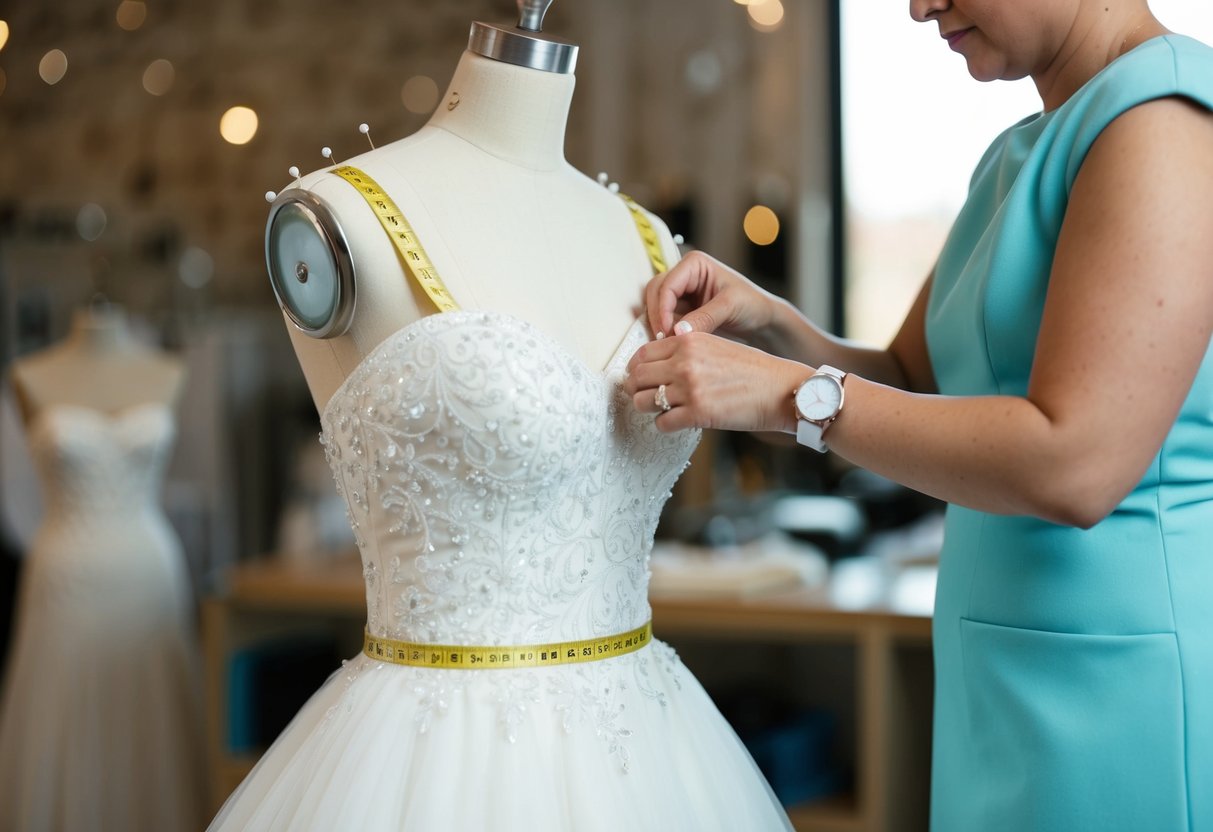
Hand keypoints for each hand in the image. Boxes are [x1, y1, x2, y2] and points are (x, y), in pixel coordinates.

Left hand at [625, 330, 810, 432]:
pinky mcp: (698, 413)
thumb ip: (687, 350)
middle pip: (637, 378)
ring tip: (664, 410)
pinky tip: (678, 421)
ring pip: (644, 401)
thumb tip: (657, 364)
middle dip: (638, 390)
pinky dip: (665, 425)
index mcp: (688, 341)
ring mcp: (690, 388)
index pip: (642, 354)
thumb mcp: (716, 346)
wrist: (780, 389)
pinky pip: (661, 423)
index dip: (637, 369)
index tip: (643, 379)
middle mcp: (685, 362)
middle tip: (648, 397)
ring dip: (649, 409)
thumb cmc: (752, 369)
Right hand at [644, 250, 779, 340]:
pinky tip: (673, 343)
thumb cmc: (752, 305)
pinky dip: (664, 331)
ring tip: (670, 343)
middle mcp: (683, 275)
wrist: (762, 320)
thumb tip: (677, 332)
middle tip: (664, 339)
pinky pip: (663, 319)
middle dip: (657, 316)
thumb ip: (704, 318)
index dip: (662, 307)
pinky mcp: (680, 310)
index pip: (667, 284)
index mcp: (694, 264)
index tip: (667, 330)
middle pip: (655, 293)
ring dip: (658, 324)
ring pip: (654, 306)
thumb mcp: (730, 307)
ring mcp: (681, 293)